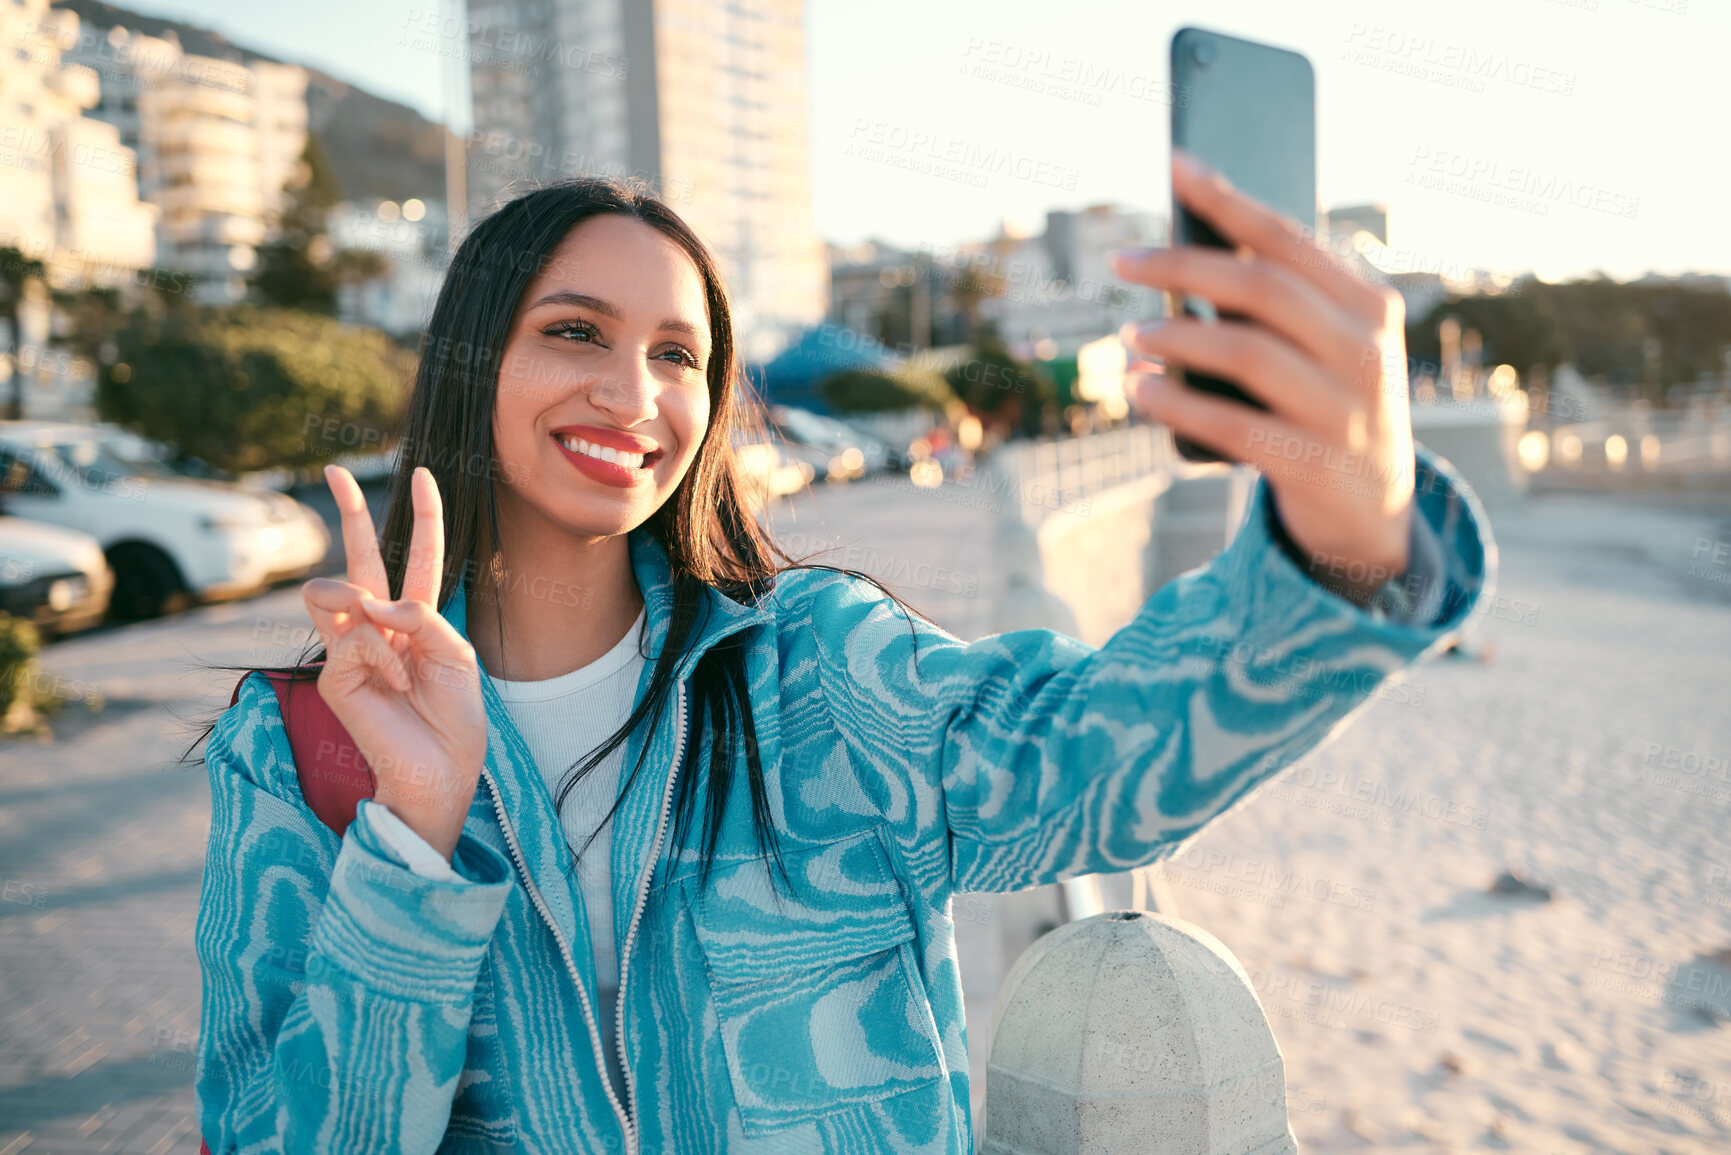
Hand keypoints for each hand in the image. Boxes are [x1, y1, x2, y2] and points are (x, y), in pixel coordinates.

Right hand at [301, 465, 486, 859]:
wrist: (440, 769)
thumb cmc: (456, 718)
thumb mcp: (456, 656)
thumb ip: (420, 617)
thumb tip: (370, 601)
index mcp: (419, 618)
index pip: (418, 556)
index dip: (423, 516)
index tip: (422, 474)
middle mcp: (381, 625)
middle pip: (362, 556)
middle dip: (351, 511)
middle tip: (335, 470)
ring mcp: (352, 646)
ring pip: (334, 590)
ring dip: (362, 602)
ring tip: (389, 639)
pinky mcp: (333, 672)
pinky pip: (350, 637)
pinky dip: (377, 654)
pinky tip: (393, 680)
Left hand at [1114, 150, 1415, 604]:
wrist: (1376, 512)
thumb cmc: (1329, 406)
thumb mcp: (1327, 349)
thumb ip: (1280, 305)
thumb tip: (1184, 253)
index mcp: (1371, 307)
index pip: (1289, 240)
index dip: (1227, 201)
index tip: (1173, 166)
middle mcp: (1366, 353)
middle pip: (1261, 289)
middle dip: (1183, 267)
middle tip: (1123, 261)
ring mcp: (1345, 412)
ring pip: (1246, 354)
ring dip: (1176, 338)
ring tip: (1131, 333)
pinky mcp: (1315, 466)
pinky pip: (1233, 426)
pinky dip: (1176, 403)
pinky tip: (1137, 389)